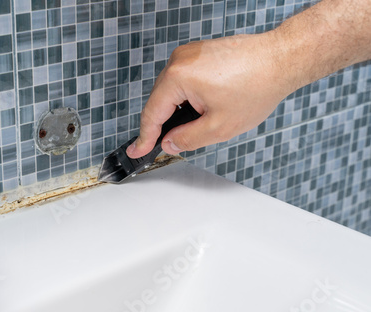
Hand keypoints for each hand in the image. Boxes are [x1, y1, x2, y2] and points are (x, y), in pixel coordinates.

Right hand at [126, 33, 291, 157]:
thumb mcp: (219, 126)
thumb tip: (169, 143)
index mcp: (179, 76)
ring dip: (178, 110)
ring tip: (198, 124)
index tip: (137, 150)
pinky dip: (187, 97)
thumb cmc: (257, 86)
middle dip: (164, 124)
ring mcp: (189, 54)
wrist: (281, 59)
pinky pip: (183, 80)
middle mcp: (179, 60)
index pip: (152, 114)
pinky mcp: (199, 53)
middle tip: (165, 145)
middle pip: (160, 101)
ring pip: (172, 91)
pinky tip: (203, 108)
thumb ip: (187, 139)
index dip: (144, 137)